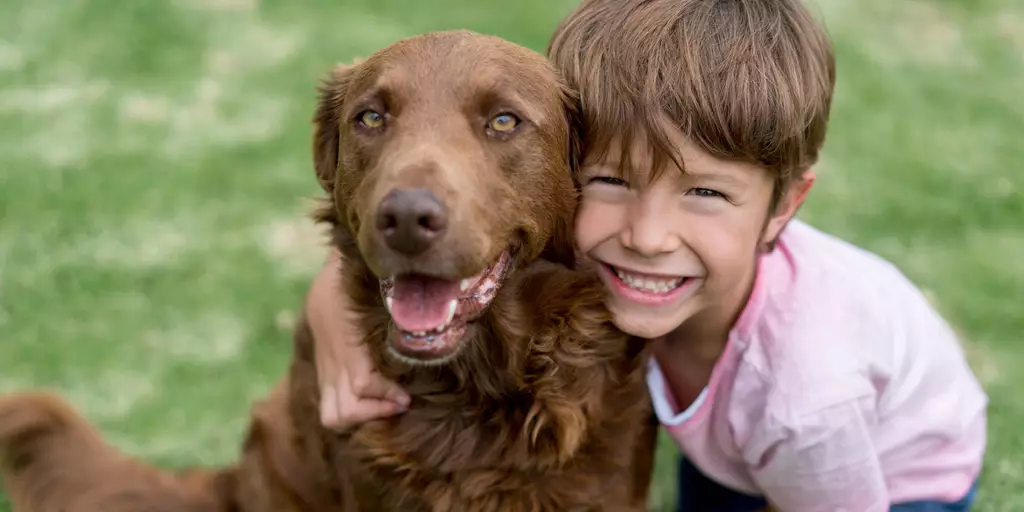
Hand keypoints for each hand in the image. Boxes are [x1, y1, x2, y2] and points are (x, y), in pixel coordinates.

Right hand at [308, 248, 409, 429]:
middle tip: (401, 402)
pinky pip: (330, 407)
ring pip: (332, 415)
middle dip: (373, 412)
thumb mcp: (380, 292)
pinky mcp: (326, 375)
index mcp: (349, 342)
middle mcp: (334, 363)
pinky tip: (379, 401)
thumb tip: (429, 314)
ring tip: (388, 406)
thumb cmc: (365, 283)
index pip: (363, 384)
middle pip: (343, 411)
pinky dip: (354, 413)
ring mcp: (327, 371)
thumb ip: (400, 309)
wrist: (330, 278)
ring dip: (360, 418)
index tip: (407, 397)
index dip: (385, 395)